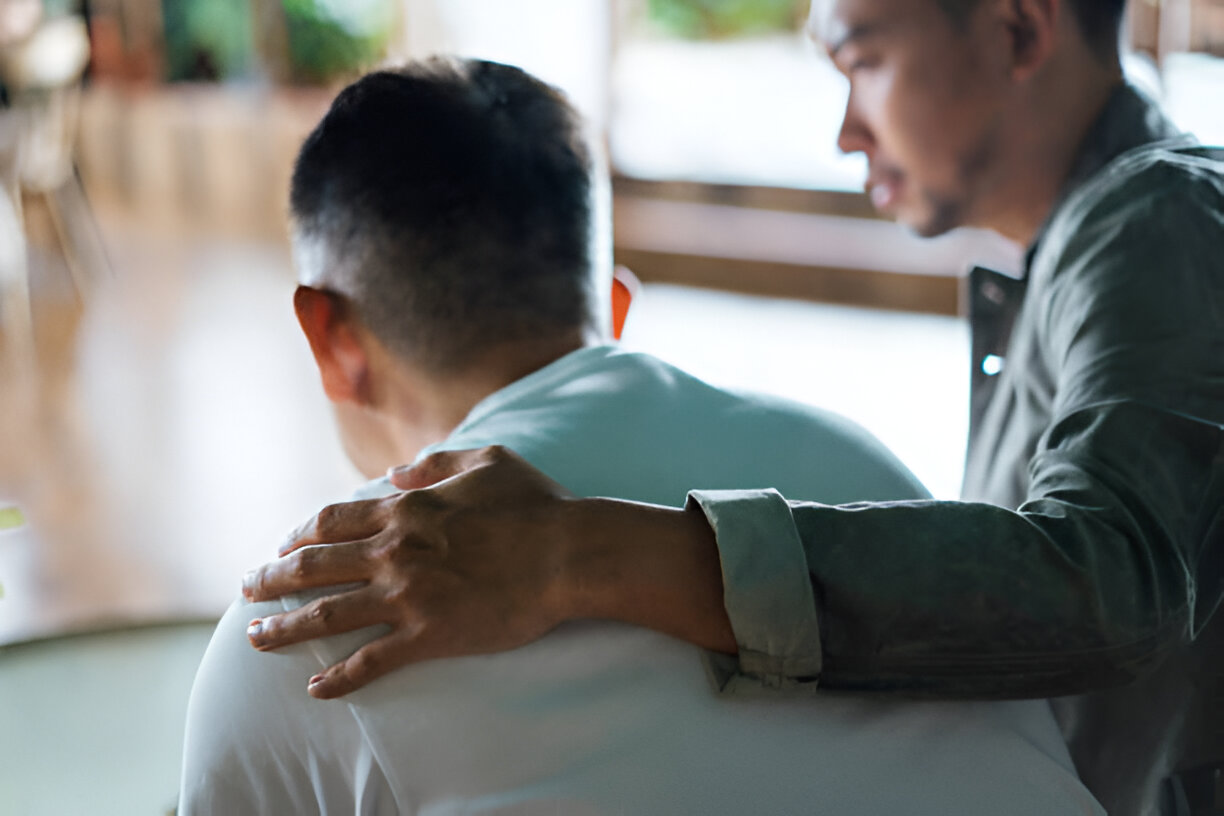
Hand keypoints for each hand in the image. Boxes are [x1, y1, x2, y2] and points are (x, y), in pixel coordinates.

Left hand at [243, 445, 732, 698]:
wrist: (569, 554)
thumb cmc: (535, 505)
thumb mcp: (487, 460)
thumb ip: (437, 461)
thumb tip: (397, 470)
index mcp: (406, 510)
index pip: (331, 521)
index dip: (298, 534)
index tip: (281, 546)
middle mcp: (395, 551)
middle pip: (313, 566)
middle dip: (272, 578)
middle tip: (249, 589)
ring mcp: (408, 595)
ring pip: (328, 614)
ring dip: (285, 626)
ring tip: (256, 637)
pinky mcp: (430, 634)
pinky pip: (372, 660)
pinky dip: (339, 676)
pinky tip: (315, 688)